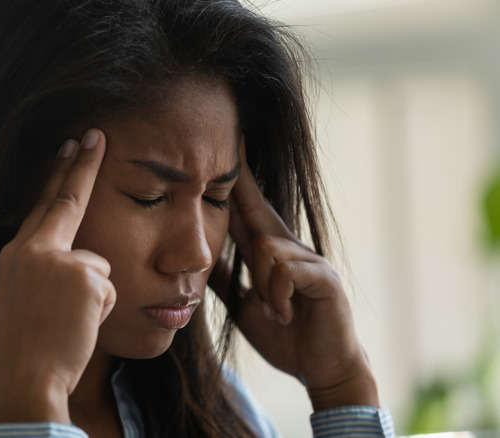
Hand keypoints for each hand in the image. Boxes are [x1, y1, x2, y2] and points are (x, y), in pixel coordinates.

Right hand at [0, 129, 115, 423]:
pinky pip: (109, 291)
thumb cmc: (24, 349)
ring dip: (92, 298)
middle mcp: (33, 250)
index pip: (40, 205)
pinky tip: (78, 327)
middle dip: (80, 166)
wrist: (24, 381)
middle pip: (66, 202)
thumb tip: (81, 264)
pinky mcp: (88, 277)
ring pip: (99, 268)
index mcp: (15, 254)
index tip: (66, 147)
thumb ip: (46, 271)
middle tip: (93, 134)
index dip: (55, 174)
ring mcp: (61, 261)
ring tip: (66, 324)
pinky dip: (100, 313)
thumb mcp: (21, 300)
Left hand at [212, 136, 379, 409]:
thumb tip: (199, 257)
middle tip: (233, 140)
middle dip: (242, 181)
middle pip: (259, 210)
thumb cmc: (285, 334)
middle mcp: (291, 249)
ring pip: (265, 249)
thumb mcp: (244, 304)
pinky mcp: (324, 279)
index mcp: (271, 254)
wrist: (320, 368)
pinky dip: (276, 296)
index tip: (226, 148)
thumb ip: (226, 278)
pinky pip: (286, 271)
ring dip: (260, 284)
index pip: (247, 212)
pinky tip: (282, 314)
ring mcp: (310, 261)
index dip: (235, 183)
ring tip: (271, 310)